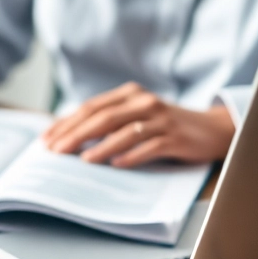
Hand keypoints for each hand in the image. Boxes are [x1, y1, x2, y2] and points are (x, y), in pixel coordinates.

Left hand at [41, 82, 235, 167]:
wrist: (211, 129)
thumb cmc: (166, 126)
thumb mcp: (138, 116)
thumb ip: (110, 122)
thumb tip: (71, 138)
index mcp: (130, 94)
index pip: (91, 107)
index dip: (67, 123)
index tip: (46, 140)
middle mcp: (144, 102)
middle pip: (104, 117)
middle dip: (76, 134)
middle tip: (56, 151)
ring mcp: (161, 119)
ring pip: (125, 131)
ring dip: (102, 146)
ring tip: (83, 160)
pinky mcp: (175, 137)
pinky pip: (150, 146)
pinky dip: (132, 155)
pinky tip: (117, 165)